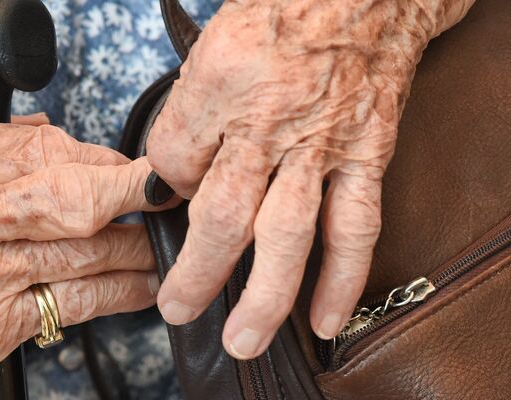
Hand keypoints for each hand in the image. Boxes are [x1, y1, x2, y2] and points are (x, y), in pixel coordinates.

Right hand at [0, 115, 174, 398]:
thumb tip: (55, 142)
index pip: (38, 150)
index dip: (95, 157)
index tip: (124, 162)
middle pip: (69, 199)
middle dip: (131, 193)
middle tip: (170, 191)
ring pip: (81, 254)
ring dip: (135, 244)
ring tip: (166, 236)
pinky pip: (71, 306)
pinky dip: (116, 293)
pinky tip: (143, 284)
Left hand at [147, 0, 473, 358]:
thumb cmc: (282, 17)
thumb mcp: (212, 49)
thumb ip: (188, 116)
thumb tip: (174, 180)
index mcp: (220, 86)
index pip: (172, 159)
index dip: (164, 190)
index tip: (169, 201)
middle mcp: (268, 121)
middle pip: (223, 213)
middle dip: (197, 270)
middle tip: (178, 308)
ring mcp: (320, 145)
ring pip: (287, 234)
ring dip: (264, 295)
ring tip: (244, 339)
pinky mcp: (364, 157)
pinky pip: (354, 227)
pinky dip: (341, 279)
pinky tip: (324, 318)